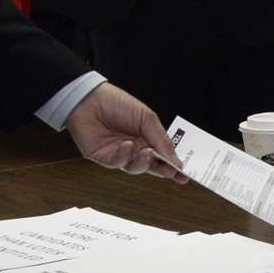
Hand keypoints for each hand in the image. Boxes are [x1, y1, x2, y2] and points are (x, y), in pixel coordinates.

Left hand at [64, 82, 187, 181]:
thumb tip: (175, 158)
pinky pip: (118, 163)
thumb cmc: (117, 103)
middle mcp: (134, 148)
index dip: (173, 164)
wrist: (89, 99)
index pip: (163, 154)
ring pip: (136, 167)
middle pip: (152, 165)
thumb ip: (160, 138)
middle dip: (164, 171)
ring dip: (144, 162)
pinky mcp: (104, 158)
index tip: (184, 173)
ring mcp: (120, 154)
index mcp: (146, 137)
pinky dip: (124, 155)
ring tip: (147, 152)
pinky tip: (126, 145)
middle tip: (174, 173)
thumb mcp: (146, 117)